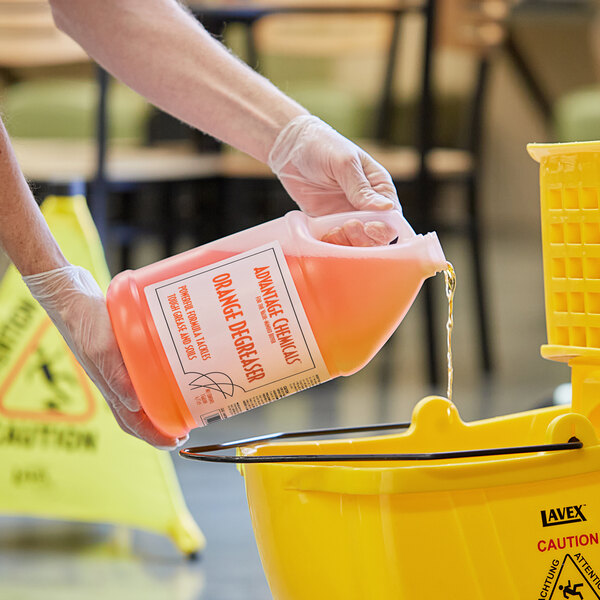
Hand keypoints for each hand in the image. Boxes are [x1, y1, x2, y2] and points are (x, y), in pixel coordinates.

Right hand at [23, 265, 185, 449]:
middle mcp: (113, 380)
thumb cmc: (84, 320)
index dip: (154, 436)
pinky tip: (168, 369)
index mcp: (108, 386)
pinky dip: (155, 377)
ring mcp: (116, 366)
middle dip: (161, 425)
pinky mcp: (120, 350)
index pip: (132, 423)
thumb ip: (116, 377)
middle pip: (138, 414)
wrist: (69, 293)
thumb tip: (135, 405)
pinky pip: (140, 371)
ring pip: (141, 394)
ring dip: (160, 403)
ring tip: (182, 401)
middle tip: (186, 425)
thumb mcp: (102, 349)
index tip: (176, 441)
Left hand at [268, 115, 400, 245]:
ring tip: (334, 230)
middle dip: (365, 238)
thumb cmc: (323, 146)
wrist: (290, 148)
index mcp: (379, 188)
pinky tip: (324, 233)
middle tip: (348, 227)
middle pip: (377, 235)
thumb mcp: (345, 164)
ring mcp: (347, 215)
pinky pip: (336, 241)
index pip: (392, 217)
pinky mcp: (328, 222)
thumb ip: (362, 189)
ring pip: (357, 242)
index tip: (368, 226)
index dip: (384, 227)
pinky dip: (332, 244)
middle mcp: (366, 205)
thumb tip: (387, 208)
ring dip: (348, 243)